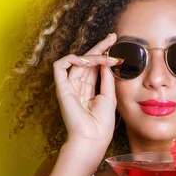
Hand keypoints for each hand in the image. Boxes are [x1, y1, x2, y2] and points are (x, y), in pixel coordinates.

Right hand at [53, 33, 120, 148]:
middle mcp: (78, 86)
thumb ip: (106, 78)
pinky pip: (60, 66)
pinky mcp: (61, 88)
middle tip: (112, 37)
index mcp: (89, 89)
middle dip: (99, 47)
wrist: (92, 138)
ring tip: (106, 57)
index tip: (115, 42)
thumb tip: (106, 61)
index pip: (95, 66)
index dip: (103, 53)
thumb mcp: (109, 96)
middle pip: (87, 60)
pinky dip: (72, 59)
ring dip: (92, 55)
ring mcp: (69, 87)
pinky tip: (86, 61)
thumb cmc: (101, 124)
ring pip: (77, 61)